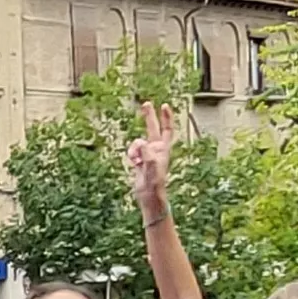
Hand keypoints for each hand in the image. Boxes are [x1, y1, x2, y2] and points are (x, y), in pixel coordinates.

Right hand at [125, 103, 175, 219]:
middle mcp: (156, 149)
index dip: (166, 118)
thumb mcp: (152, 166)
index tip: (164, 106)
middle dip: (149, 117)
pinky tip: (133, 163)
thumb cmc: (155, 182)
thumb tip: (141, 142)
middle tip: (146, 103)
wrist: (149, 195)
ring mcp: (147, 154)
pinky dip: (131, 155)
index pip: (167, 130)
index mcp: (163, 149)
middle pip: (152, 128)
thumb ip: (147, 152)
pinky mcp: (139, 160)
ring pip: (137, 142)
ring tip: (136, 161)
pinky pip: (132, 151)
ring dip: (134, 149)